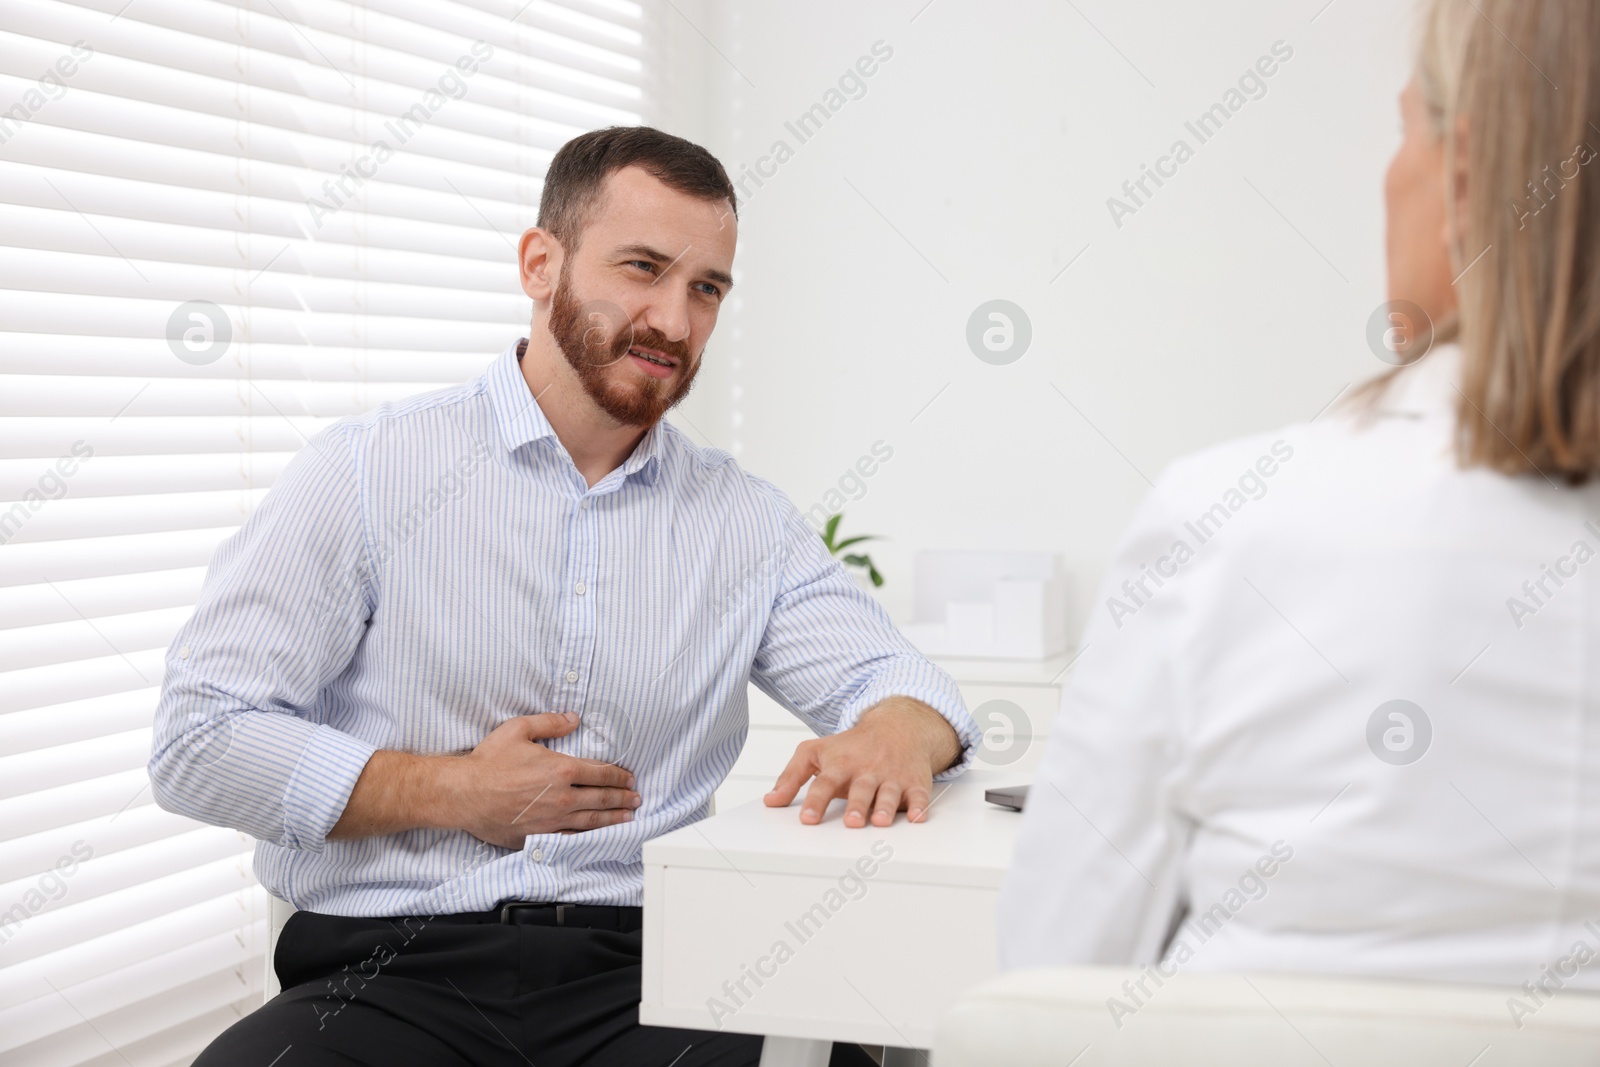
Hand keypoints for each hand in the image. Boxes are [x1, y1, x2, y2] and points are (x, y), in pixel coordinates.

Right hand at [446, 712, 639, 847]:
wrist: (463, 794)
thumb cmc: (488, 762)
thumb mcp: (518, 729)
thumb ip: (550, 722)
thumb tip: (573, 718)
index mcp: (561, 769)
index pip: (601, 772)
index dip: (619, 775)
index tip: (629, 777)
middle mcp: (562, 796)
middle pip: (602, 798)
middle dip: (622, 797)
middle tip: (636, 798)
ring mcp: (552, 820)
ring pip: (592, 821)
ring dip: (613, 818)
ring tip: (628, 817)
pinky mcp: (539, 836)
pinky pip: (571, 838)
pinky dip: (590, 837)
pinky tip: (598, 835)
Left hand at [762, 698, 960, 826]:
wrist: (897, 727)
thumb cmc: (853, 746)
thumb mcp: (816, 752)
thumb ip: (791, 777)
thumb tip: (771, 801)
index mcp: (841, 765)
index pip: (824, 783)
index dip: (816, 802)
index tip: (807, 819)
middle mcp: (867, 770)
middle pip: (861, 789)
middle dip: (857, 805)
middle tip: (852, 823)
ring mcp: (891, 776)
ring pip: (889, 793)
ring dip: (886, 807)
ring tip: (880, 821)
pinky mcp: (914, 782)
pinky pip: (919, 795)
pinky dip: (921, 806)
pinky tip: (918, 817)